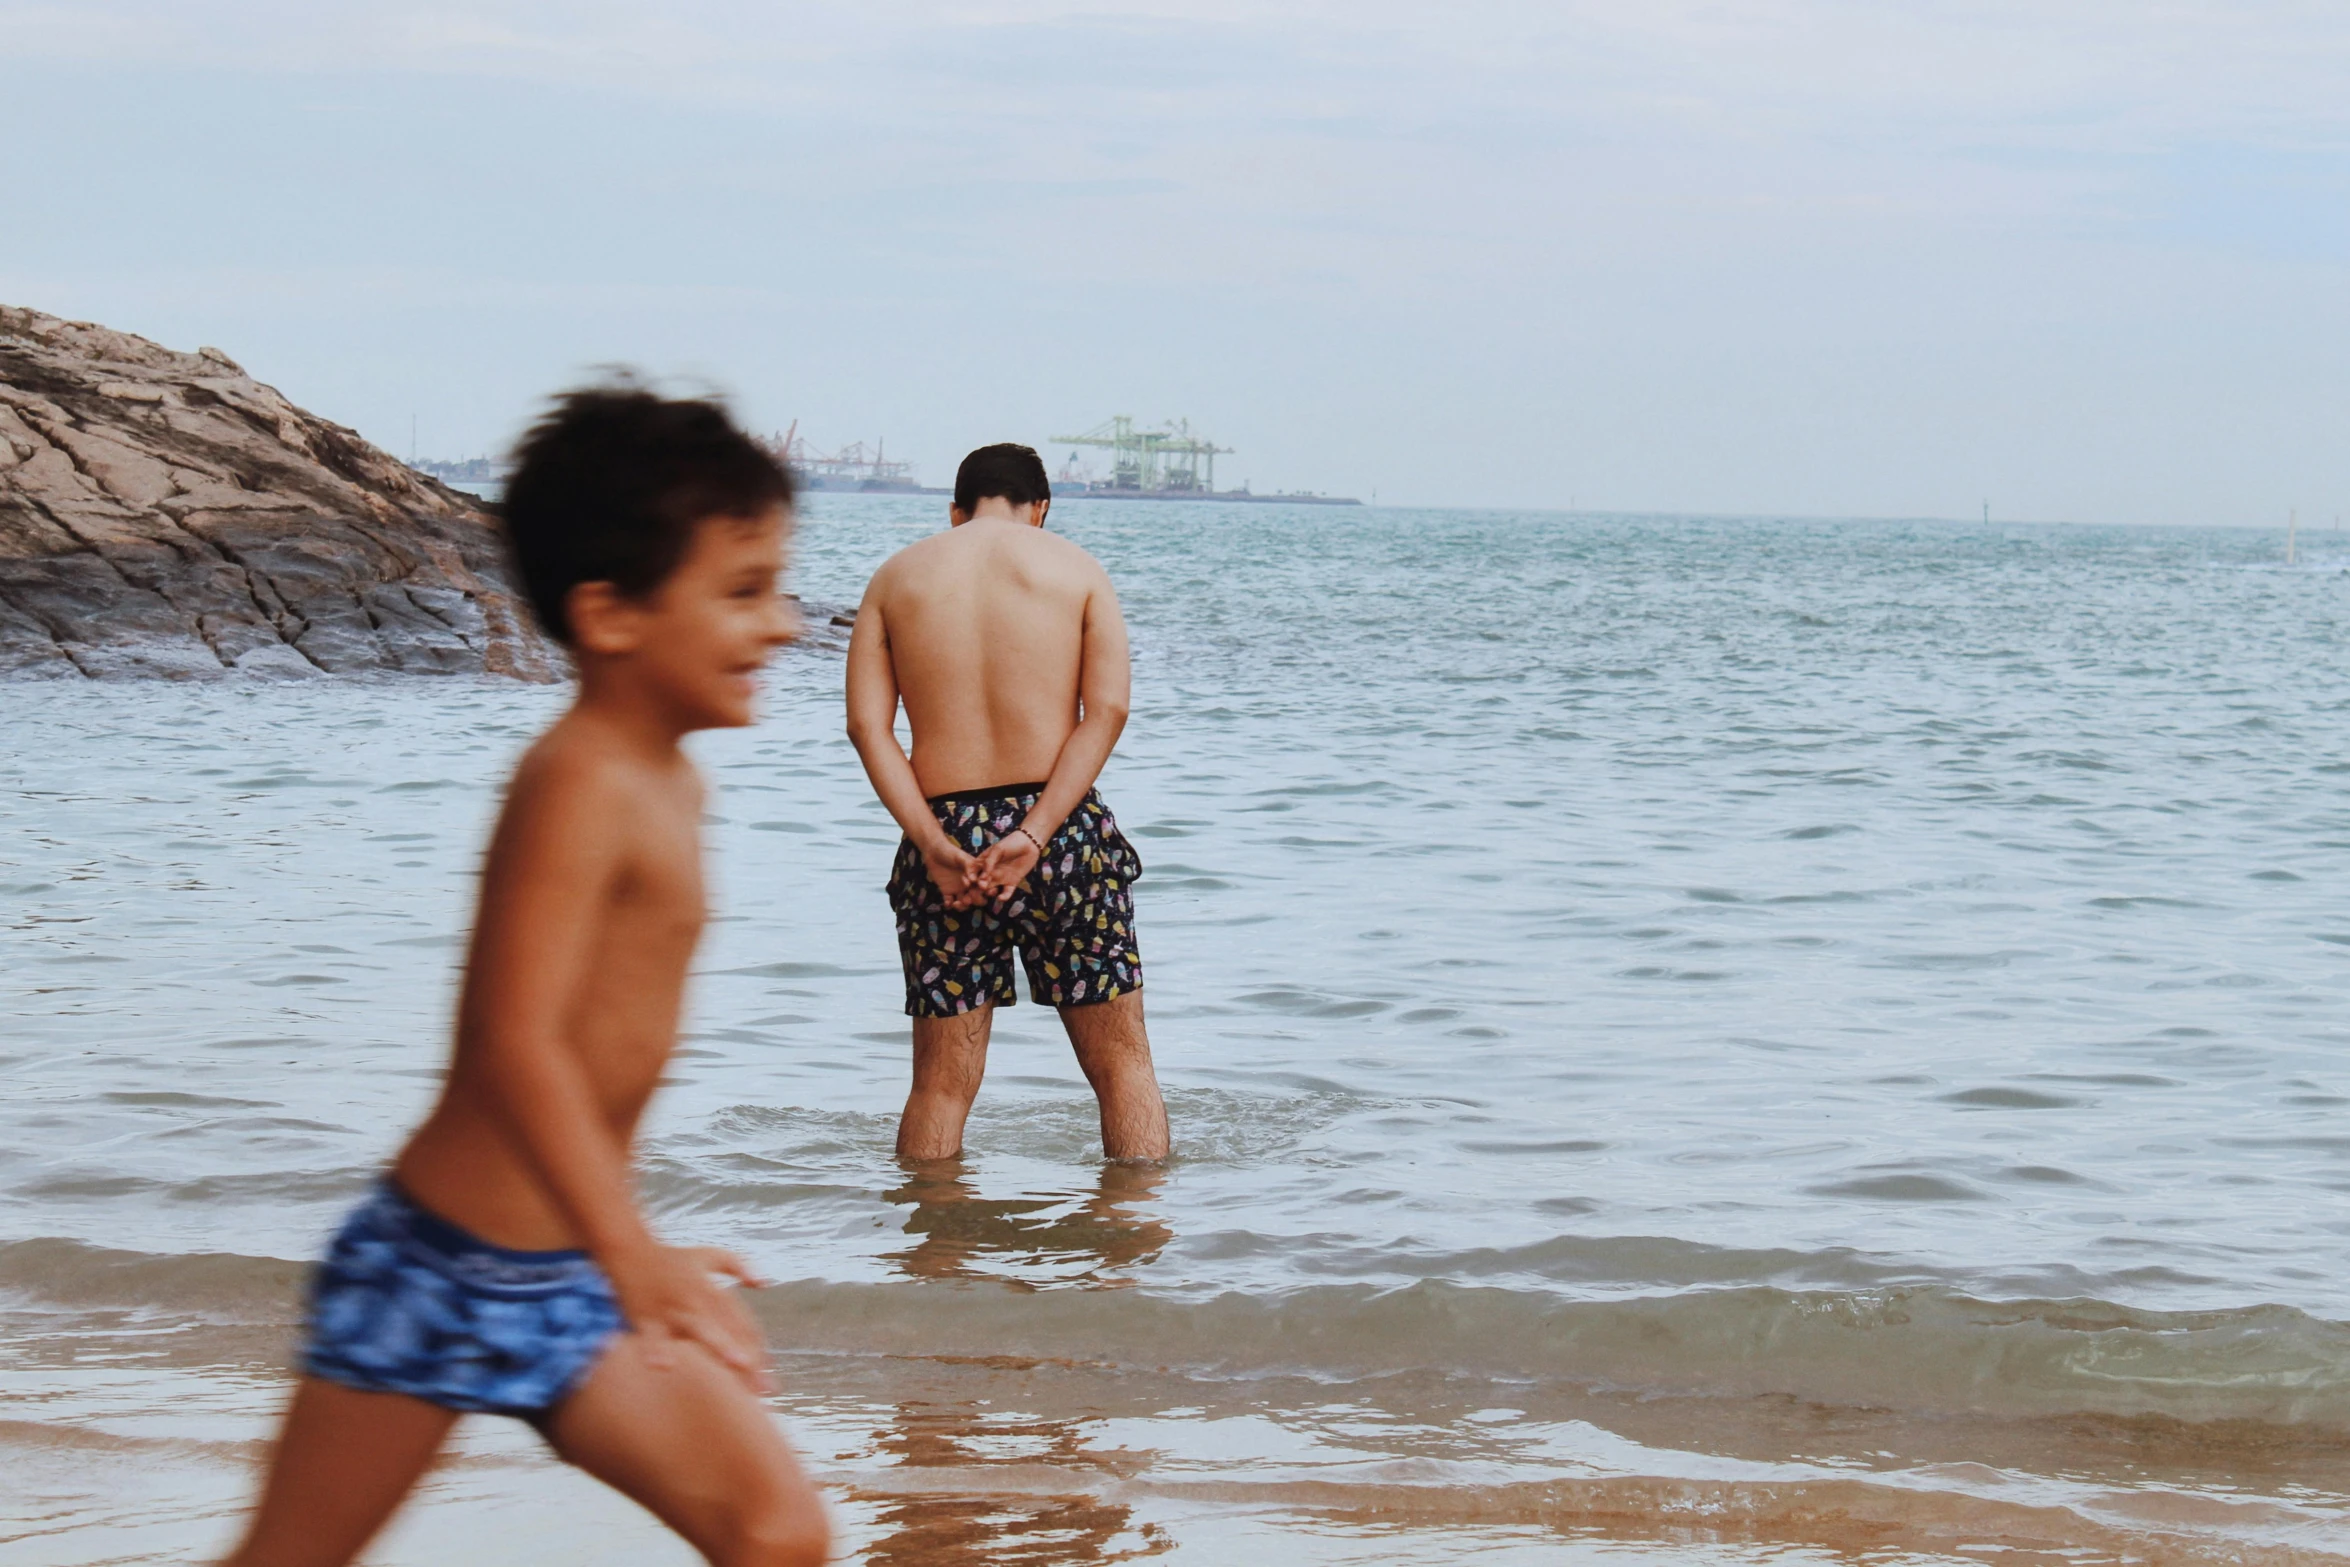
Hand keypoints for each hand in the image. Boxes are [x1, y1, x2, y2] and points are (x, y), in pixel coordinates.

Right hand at [610, 1244, 771, 1394]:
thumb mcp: (709, 1255)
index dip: (757, 1347)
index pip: (741, 1321)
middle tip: (763, 1386)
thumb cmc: (672, 1258)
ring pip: (700, 1328)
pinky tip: (663, 1366)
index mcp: (713, 1289)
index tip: (769, 1373)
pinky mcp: (646, 1317)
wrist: (629, 1249)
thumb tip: (765, 1283)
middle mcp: (698, 1299)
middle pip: (729, 1328)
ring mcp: (673, 1308)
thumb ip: (739, 1265)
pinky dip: (656, 1349)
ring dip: (719, 1344)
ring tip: (737, 1364)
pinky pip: (652, 1335)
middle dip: (748, 1355)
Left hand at [921, 836, 984, 908]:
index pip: (984, 885)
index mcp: (975, 875)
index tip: (982, 891)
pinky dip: (949, 904)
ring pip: (964, 902)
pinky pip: (950, 902)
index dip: (985, 890)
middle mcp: (969, 884)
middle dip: (974, 900)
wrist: (932, 851)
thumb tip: (974, 880)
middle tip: (967, 899)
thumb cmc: (949, 851)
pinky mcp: (947, 891)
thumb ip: (968, 867)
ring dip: (962, 906)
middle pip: (976, 897)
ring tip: (956, 903)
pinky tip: (948, 902)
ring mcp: (958, 889)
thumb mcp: (960, 857)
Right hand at [971, 830, 1042, 908]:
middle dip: (978, 889)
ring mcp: (1001, 878)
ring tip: (990, 892)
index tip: (970, 882)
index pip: (973, 872)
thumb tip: (982, 876)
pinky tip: (1001, 898)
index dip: (969, 878)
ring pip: (991, 890)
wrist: (1030, 843)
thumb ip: (989, 861)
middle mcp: (990, 872)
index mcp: (984, 863)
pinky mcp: (1012, 883)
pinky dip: (1003, 897)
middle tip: (980, 889)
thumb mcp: (998, 849)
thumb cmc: (1011, 843)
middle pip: (980, 884)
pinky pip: (1006, 892)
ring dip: (989, 893)